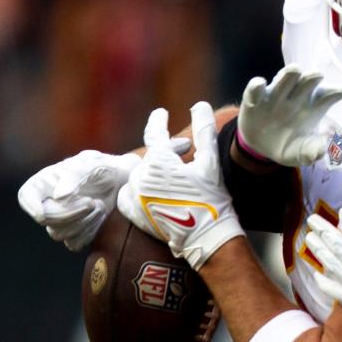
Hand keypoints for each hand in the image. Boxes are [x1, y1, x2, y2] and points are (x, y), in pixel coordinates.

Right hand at [18, 149, 145, 250]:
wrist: (121, 181)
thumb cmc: (102, 168)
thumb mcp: (90, 164)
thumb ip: (73, 177)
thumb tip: (59, 197)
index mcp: (44, 183)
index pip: (26, 196)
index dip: (30, 207)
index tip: (42, 215)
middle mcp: (47, 203)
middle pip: (46, 219)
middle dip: (70, 213)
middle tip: (92, 202)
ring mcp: (60, 221)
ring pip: (59, 234)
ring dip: (83, 222)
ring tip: (99, 205)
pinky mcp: (75, 233)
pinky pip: (74, 243)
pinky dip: (89, 232)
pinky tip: (100, 216)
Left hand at [117, 102, 244, 269]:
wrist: (205, 236)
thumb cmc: (211, 198)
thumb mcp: (210, 163)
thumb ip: (204, 131)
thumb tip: (200, 105)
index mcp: (160, 162)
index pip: (154, 133)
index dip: (158, 120)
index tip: (161, 113)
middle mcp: (142, 177)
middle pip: (151, 157)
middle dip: (165, 154)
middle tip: (183, 157)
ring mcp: (134, 196)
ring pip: (141, 174)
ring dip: (154, 172)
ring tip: (173, 178)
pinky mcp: (132, 212)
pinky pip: (130, 192)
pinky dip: (141, 189)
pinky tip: (157, 192)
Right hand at [238, 64, 341, 165]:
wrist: (262, 148)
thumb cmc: (288, 144)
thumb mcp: (301, 153)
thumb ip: (312, 152)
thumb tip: (322, 149)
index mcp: (313, 106)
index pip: (328, 95)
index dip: (336, 92)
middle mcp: (297, 96)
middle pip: (308, 81)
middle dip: (312, 76)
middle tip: (317, 75)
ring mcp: (276, 95)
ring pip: (285, 79)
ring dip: (289, 74)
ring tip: (294, 70)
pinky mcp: (255, 99)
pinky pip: (255, 90)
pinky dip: (257, 86)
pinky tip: (260, 85)